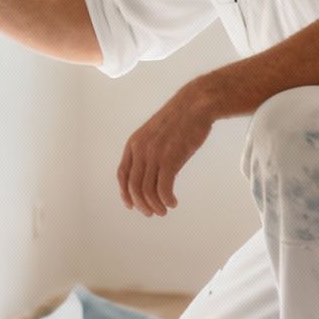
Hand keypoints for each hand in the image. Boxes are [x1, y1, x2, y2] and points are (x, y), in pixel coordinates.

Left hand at [117, 81, 214, 216]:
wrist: (196, 105)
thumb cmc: (180, 119)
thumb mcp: (155, 133)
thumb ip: (148, 149)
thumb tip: (149, 171)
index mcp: (134, 143)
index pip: (122, 174)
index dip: (125, 193)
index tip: (132, 205)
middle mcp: (140, 150)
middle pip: (133, 187)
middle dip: (141, 204)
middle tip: (152, 213)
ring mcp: (154, 155)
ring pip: (147, 190)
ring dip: (155, 205)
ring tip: (164, 210)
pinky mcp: (170, 159)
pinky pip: (163, 188)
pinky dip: (166, 200)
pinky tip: (173, 202)